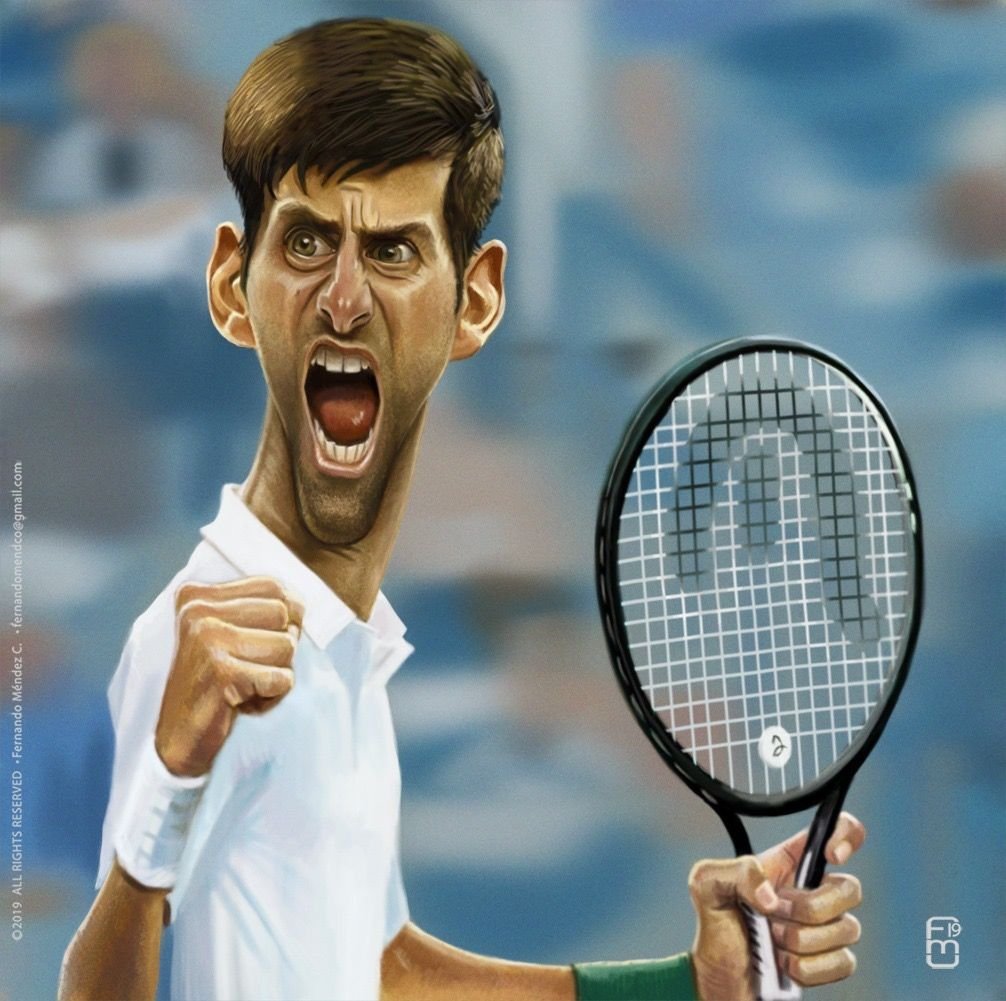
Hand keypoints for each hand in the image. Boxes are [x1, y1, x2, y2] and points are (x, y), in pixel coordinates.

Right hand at [155, 577, 303, 776]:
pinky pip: (282, 679)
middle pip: (284, 615)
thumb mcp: (228, 634)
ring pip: (287, 646)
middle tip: (250, 671)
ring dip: (275, 675)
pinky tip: (242, 705)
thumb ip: (258, 609)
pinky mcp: (221, 672)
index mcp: (196, 595)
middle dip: (281, 649)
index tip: (262, 645)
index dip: (288, 616)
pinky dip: (272, 698)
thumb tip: (301, 604)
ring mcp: (207, 639)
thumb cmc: (214, 685)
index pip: (273, 587)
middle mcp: (198, 611)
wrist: (178, 740)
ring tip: (244, 687)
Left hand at [688, 812, 864, 1000]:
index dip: (845, 836)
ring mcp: (827, 927)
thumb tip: (771, 896)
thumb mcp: (708, 885)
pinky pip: (842, 963)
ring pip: (847, 929)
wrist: (720, 979)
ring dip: (801, 941)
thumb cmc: (716, 926)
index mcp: (790, 861)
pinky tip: (784, 964)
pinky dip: (807, 968)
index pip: (837, 830)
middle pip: (850, 888)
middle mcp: (814, 890)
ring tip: (772, 942)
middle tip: (774, 914)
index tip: (829, 856)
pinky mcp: (832, 962)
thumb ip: (736, 873)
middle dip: (809, 908)